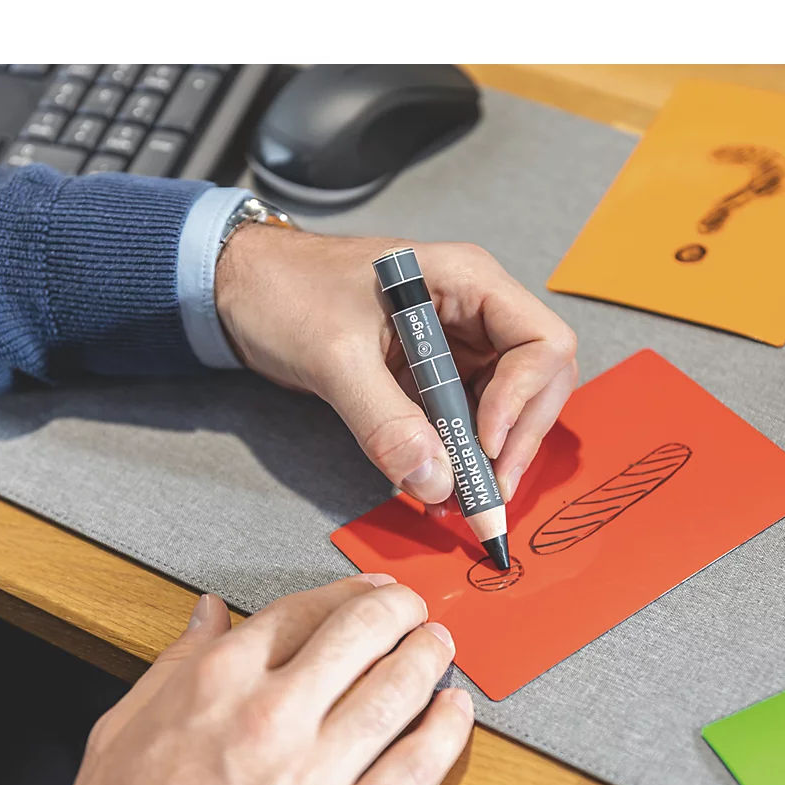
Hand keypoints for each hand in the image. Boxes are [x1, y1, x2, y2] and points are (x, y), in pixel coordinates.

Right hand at [49, 576, 472, 784]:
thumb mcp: (121, 734)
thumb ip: (171, 665)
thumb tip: (206, 615)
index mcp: (216, 684)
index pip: (300, 610)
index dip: (345, 591)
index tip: (364, 590)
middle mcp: (271, 716)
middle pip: (360, 633)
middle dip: (397, 609)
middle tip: (412, 609)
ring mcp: (314, 774)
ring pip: (397, 689)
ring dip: (428, 656)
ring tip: (438, 647)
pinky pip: (415, 769)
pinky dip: (445, 732)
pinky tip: (454, 712)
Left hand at [216, 226, 577, 510]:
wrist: (241, 287)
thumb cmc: (286, 289)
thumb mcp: (334, 356)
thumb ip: (384, 421)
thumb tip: (435, 482)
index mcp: (467, 281)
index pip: (542, 343)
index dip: (524, 400)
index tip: (483, 445)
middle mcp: (474, 311)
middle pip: (538, 382)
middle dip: (516, 440)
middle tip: (485, 494)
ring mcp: (456, 345)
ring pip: (505, 409)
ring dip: (489, 458)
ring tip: (461, 503)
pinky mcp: (432, 375)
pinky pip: (464, 421)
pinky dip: (457, 458)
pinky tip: (438, 489)